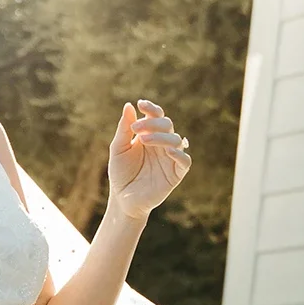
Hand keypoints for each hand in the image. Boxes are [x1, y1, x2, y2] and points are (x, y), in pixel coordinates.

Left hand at [107, 98, 190, 220]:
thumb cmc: (121, 174)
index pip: (156, 117)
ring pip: (175, 140)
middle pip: (167, 125)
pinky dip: (179, 154)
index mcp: (150, 136)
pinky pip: (184, 161)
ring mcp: (170, 158)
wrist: (123, 200)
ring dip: (161, 137)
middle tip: (136, 128)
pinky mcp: (175, 174)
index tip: (141, 104)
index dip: (151, 109)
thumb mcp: (119, 149)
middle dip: (153, 123)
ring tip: (143, 140)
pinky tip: (168, 152)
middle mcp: (162, 144)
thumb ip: (124, 129)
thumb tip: (129, 105)